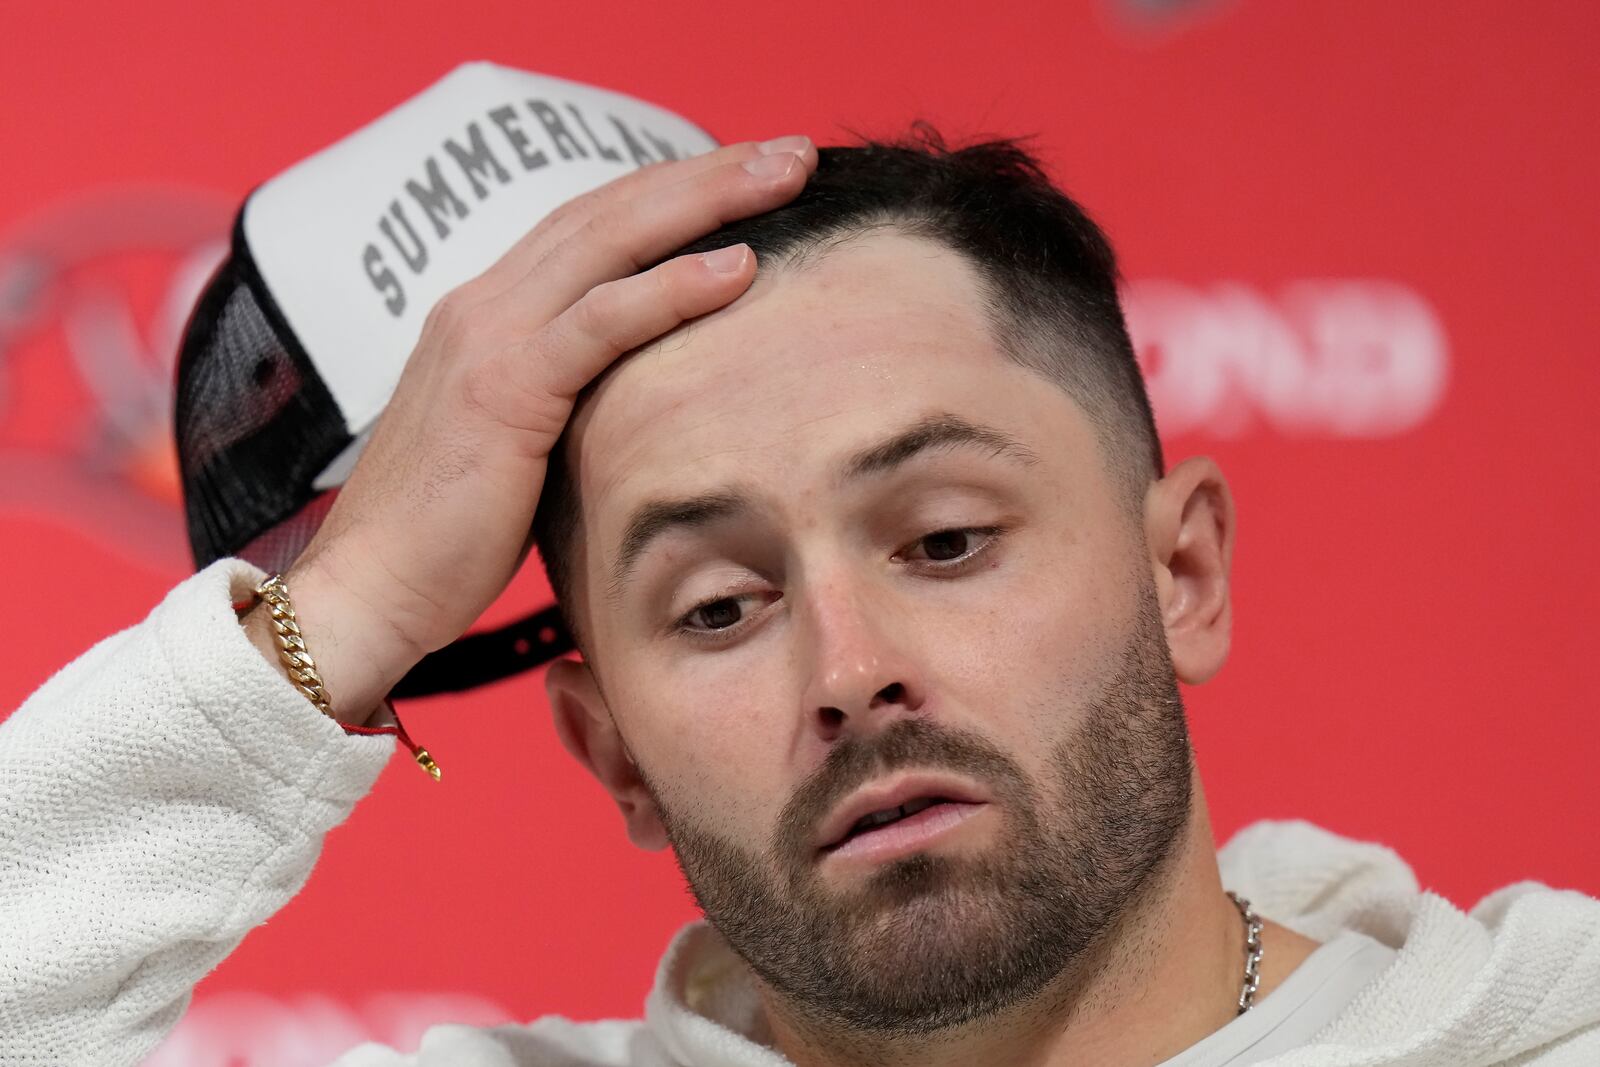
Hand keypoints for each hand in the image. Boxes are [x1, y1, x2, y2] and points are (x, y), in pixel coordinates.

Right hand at [256, 136, 816, 722]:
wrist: (368, 592)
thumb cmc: (449, 539)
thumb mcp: (519, 447)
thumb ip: (569, 402)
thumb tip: (641, 404)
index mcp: (487, 313)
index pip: (594, 226)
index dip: (673, 193)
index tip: (751, 180)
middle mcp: (484, 305)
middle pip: (611, 209)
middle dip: (707, 172)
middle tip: (792, 151)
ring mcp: (487, 339)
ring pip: (611, 240)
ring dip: (706, 200)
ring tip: (787, 175)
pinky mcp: (503, 390)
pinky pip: (599, 322)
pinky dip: (670, 288)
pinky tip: (737, 268)